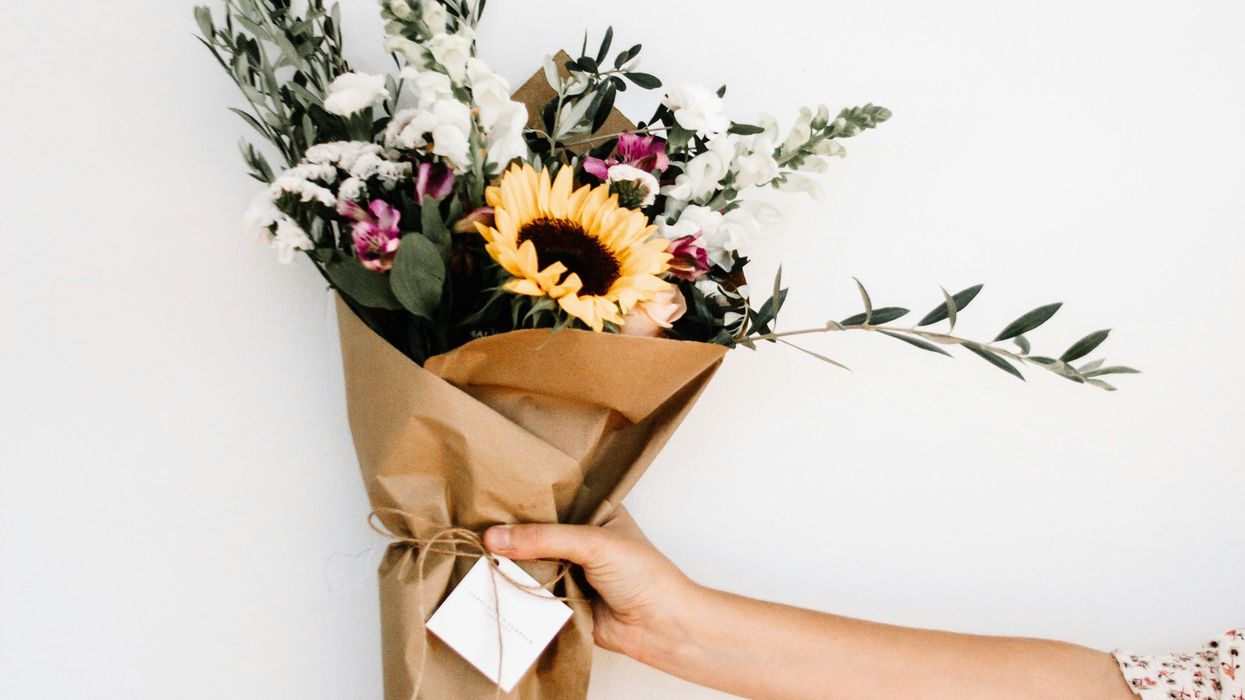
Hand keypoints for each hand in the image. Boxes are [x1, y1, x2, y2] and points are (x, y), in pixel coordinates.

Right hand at [483, 507, 696, 663]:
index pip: (551, 498)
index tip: (485, 493)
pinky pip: (531, 593)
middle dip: (508, 533)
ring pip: (529, 563)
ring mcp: (570, 570)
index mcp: (594, 512)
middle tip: (469, 525)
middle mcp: (579, 538)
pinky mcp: (562, 601)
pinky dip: (514, 591)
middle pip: (535, 532)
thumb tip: (493, 539)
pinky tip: (484, 582)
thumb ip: (544, 539)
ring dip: (507, 563)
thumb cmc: (643, 575)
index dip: (521, 498)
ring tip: (469, 550)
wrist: (661, 627)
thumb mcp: (593, 543)